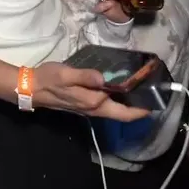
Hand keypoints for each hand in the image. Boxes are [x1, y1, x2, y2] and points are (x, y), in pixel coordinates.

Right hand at [32, 61, 147, 121]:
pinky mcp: (85, 102)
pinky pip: (108, 104)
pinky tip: (120, 84)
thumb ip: (85, 76)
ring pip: (116, 109)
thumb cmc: (48, 79)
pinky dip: (119, 98)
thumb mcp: (66, 75)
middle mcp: (94, 109)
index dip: (142, 109)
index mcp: (94, 103)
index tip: (157, 99)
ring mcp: (89, 107)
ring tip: (141, 85)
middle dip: (140, 105)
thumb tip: (105, 79)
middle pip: (123, 113)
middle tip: (153, 89)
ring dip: (130, 102)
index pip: (125, 113)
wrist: (31, 87)